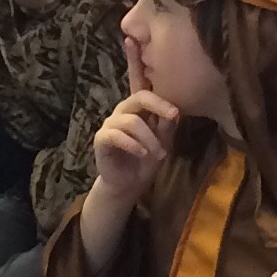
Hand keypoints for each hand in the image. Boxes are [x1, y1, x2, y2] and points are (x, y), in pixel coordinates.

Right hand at [88, 89, 178, 211]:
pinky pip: (116, 135)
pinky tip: (142, 153)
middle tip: (174, 115)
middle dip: (158, 106)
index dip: (160, 94)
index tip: (176, 109)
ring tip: (160, 154)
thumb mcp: (163, 142)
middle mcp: (123, 111)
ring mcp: (110, 123)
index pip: (147, 91)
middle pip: (139, 98)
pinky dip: (132, 144)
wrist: (128, 184)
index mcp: (138, 108)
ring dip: (149, 138)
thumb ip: (167, 125)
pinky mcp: (101, 139)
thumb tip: (175, 110)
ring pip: (131, 121)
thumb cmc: (146, 159)